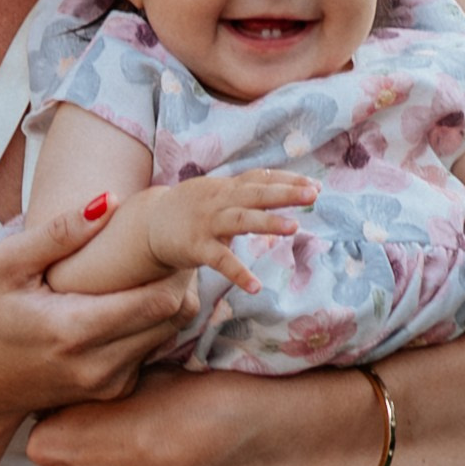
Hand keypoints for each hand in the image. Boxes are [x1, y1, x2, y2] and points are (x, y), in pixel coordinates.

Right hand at [0, 203, 195, 428]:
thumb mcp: (9, 265)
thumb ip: (58, 233)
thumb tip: (110, 201)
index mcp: (75, 330)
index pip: (159, 300)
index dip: (175, 266)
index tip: (166, 240)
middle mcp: (100, 365)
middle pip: (176, 316)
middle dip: (180, 279)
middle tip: (165, 249)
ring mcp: (111, 384)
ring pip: (172, 333)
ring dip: (169, 300)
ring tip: (149, 270)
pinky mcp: (116, 391)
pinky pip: (155, 349)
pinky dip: (153, 324)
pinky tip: (131, 302)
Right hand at [141, 170, 317, 291]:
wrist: (149, 224)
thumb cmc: (192, 210)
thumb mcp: (220, 194)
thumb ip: (248, 191)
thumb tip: (286, 186)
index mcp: (228, 188)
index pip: (261, 179)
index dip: (288, 180)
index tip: (315, 185)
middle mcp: (220, 201)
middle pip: (256, 193)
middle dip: (285, 192)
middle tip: (313, 194)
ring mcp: (207, 223)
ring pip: (241, 220)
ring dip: (268, 222)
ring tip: (295, 227)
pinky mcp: (196, 247)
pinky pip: (221, 260)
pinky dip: (238, 273)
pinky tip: (256, 286)